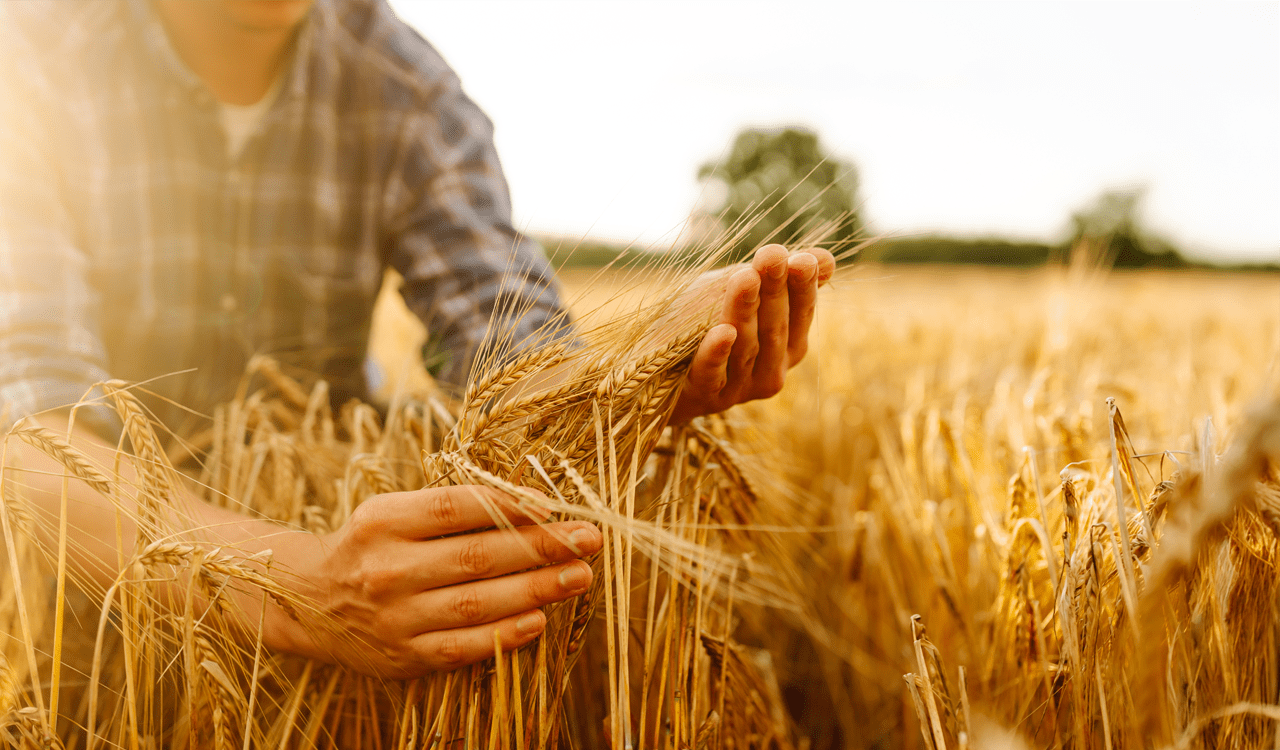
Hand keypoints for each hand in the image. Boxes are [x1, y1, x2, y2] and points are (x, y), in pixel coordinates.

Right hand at [275, 485, 600, 678]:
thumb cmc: (370, 546)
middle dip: (541, 547)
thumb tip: (533, 504)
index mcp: (384, 521)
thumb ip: (454, 508)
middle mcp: (387, 569)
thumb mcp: (395, 512)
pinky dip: (505, 634)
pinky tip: (540, 620)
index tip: (555, 506)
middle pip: (476, 556)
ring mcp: (395, 617)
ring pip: (476, 603)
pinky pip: (462, 646)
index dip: (510, 505)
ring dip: (536, 590)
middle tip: (588, 540)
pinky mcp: (403, 656)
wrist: (309, 603)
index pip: (457, 507)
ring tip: (579, 577)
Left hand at [669, 244, 834, 422]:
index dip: (802, 286)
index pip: (801, 313)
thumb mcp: (737, 293)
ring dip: (745, 311)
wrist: (655, 369)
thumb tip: (826, 258)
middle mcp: (770, 370)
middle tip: (772, 255)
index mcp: (788, 345)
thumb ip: (776, 279)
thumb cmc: (702, 323)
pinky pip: (713, 374)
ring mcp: (739, 387)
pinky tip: (721, 332)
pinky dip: (717, 353)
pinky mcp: (704, 396)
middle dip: (774, 290)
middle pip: (775, 328)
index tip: (800, 258)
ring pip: (745, 347)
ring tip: (745, 278)